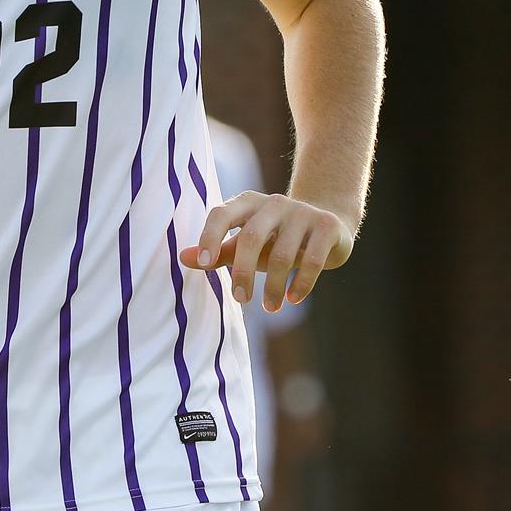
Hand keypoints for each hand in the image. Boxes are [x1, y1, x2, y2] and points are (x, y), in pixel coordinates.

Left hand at [180, 191, 353, 311]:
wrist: (328, 224)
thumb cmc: (276, 238)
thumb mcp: (247, 243)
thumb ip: (218, 251)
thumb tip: (182, 258)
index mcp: (248, 202)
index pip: (222, 214)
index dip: (210, 237)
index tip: (204, 265)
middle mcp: (274, 202)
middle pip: (251, 238)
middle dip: (243, 272)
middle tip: (240, 299)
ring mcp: (302, 212)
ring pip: (282, 255)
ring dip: (274, 287)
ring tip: (270, 308)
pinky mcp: (326, 226)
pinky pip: (311, 260)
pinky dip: (301, 284)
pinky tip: (293, 299)